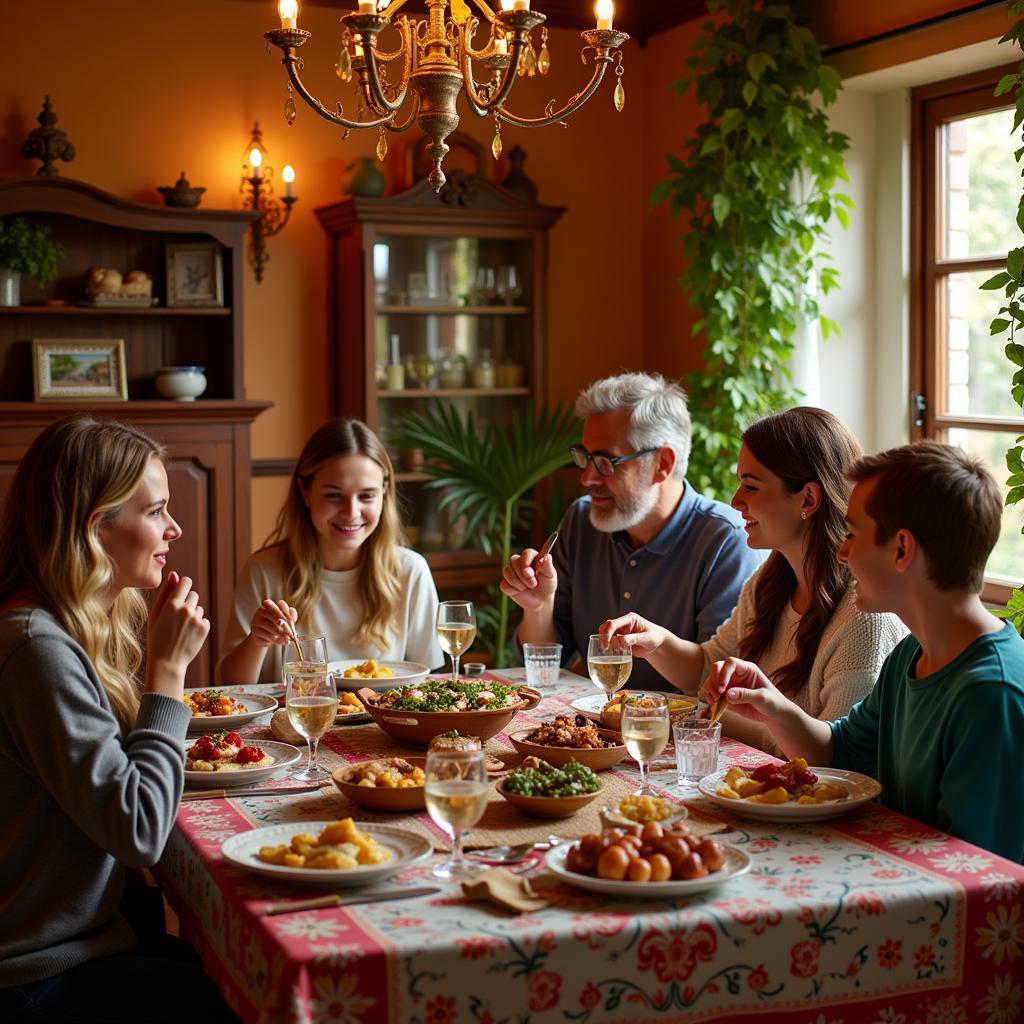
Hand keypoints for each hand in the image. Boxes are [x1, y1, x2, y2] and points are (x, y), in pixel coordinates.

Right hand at [146, 572, 209, 694]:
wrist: (167, 662)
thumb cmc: (157, 637)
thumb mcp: (155, 614)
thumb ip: (165, 592)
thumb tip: (174, 574)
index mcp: (172, 604)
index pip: (186, 582)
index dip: (184, 586)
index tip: (181, 592)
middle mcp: (186, 609)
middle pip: (194, 595)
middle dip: (187, 602)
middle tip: (176, 618)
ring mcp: (197, 619)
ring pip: (199, 608)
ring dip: (192, 614)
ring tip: (180, 629)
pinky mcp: (205, 628)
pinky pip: (204, 619)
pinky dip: (198, 625)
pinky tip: (188, 634)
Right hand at [249, 599, 298, 647]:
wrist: (263, 638)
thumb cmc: (275, 625)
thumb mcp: (284, 619)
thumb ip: (290, 616)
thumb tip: (292, 619)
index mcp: (269, 605)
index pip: (279, 604)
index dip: (286, 612)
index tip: (293, 621)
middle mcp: (260, 612)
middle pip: (275, 615)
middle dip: (285, 625)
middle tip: (291, 632)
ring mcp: (256, 622)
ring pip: (272, 627)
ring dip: (282, 634)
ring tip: (288, 638)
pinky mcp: (255, 633)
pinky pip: (268, 636)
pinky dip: (277, 640)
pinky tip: (282, 642)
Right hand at [500, 547, 556, 612]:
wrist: (541, 600)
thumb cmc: (546, 585)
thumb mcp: (550, 576)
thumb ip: (548, 566)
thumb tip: (547, 557)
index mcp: (531, 558)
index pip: (526, 553)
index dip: (526, 561)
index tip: (530, 572)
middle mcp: (519, 562)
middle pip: (513, 560)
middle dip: (523, 575)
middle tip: (533, 584)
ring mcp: (511, 572)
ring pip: (507, 571)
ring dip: (518, 583)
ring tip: (527, 588)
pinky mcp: (506, 583)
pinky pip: (504, 584)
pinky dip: (513, 590)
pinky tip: (519, 591)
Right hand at [598, 613, 665, 659]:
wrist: (656, 643)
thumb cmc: (654, 637)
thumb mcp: (648, 638)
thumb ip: (636, 639)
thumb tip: (622, 641)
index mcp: (630, 619)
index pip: (614, 623)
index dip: (607, 633)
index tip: (606, 644)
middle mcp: (623, 623)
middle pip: (606, 626)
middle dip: (603, 637)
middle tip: (604, 649)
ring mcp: (620, 630)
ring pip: (605, 633)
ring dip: (603, 641)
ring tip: (606, 651)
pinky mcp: (619, 638)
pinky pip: (609, 640)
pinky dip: (607, 646)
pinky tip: (610, 653)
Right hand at [704, 657, 791, 723]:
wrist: (774, 715)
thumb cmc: (773, 702)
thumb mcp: (762, 698)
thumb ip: (745, 695)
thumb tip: (727, 695)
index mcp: (747, 669)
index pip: (730, 663)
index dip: (723, 673)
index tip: (722, 687)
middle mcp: (736, 674)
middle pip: (717, 668)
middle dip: (714, 680)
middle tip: (717, 695)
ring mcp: (730, 684)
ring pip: (712, 681)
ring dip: (710, 690)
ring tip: (714, 701)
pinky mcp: (726, 696)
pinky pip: (713, 694)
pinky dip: (710, 698)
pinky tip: (714, 705)